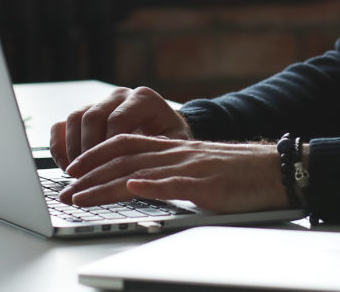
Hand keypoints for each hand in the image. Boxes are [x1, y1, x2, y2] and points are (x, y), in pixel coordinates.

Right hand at [49, 86, 192, 170]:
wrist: (165, 130)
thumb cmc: (171, 138)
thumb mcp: (177, 141)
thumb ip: (166, 145)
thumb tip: (152, 153)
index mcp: (143, 99)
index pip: (118, 119)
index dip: (107, 146)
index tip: (105, 170)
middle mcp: (120, 96)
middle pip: (92, 117)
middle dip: (87, 150)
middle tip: (87, 177)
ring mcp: (100, 103)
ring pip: (75, 118)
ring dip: (72, 149)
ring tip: (77, 175)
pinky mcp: (85, 114)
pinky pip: (62, 124)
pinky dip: (59, 145)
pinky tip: (65, 166)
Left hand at [59, 134, 289, 213]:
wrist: (275, 169)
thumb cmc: (238, 173)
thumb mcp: (197, 167)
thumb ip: (170, 172)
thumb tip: (139, 184)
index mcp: (173, 149)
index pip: (125, 144)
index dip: (96, 153)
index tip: (73, 168)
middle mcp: (176, 154)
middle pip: (123, 160)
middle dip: (89, 176)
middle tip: (65, 192)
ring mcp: (190, 168)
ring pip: (140, 172)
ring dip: (106, 185)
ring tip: (82, 196)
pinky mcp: (207, 185)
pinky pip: (175, 183)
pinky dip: (152, 186)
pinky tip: (134, 188)